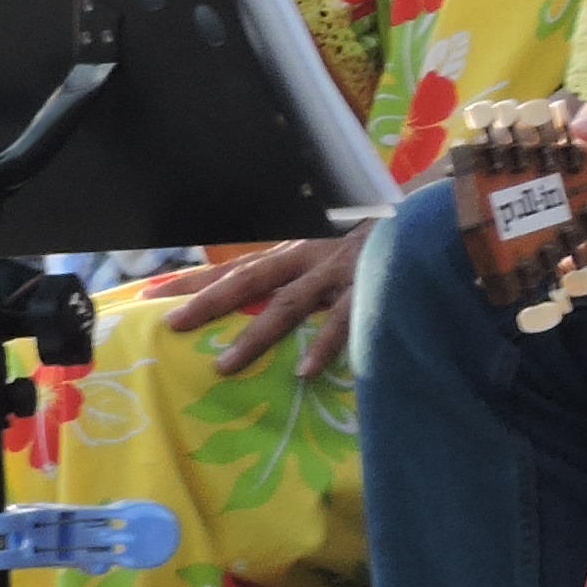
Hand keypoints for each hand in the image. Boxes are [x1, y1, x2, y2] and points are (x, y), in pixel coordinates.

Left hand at [162, 229, 366, 378]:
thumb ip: (307, 277)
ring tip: (224, 366)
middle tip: (172, 324)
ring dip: (255, 335)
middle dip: (210, 300)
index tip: (150, 295)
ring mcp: (340, 272)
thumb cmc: (383, 243)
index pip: (239, 266)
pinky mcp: (371, 287)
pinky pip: (345, 319)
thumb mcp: (337, 252)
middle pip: (251, 278)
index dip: (196, 279)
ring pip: (289, 304)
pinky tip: (304, 370)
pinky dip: (324, 345)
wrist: (436, 215)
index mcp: (299, 251)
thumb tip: (267, 307)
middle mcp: (312, 258)